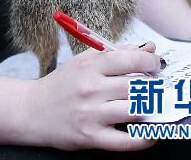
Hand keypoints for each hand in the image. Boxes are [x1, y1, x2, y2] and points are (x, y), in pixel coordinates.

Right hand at [23, 45, 161, 151]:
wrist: (33, 110)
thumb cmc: (62, 85)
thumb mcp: (84, 62)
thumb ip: (116, 55)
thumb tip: (147, 49)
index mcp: (90, 66)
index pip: (129, 60)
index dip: (150, 62)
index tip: (156, 66)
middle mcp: (91, 88)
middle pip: (135, 86)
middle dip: (153, 87)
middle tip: (157, 87)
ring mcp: (91, 114)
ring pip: (134, 111)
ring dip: (150, 110)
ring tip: (154, 106)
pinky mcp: (91, 137)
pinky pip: (126, 141)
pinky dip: (145, 139)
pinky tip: (152, 132)